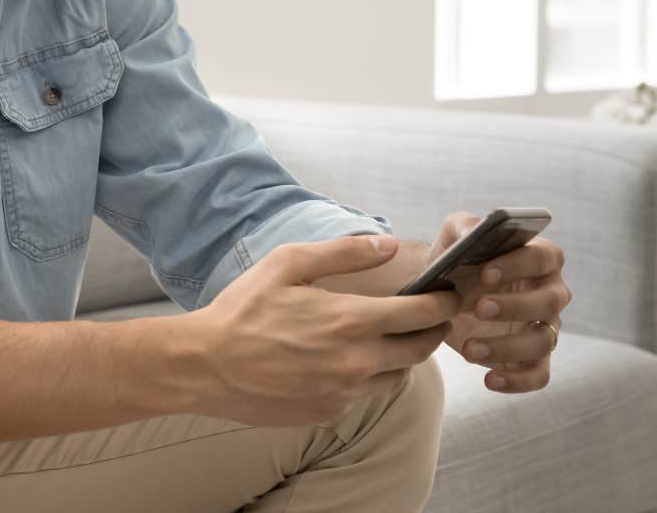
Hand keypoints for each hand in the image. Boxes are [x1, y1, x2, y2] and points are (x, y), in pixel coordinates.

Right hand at [186, 234, 460, 426]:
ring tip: (389, 336)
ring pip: (397, 376)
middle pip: (421, 349)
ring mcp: (345, 392)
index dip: (445, 302)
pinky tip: (349, 359)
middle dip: (434, 330)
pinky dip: (369, 376)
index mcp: (351, 321)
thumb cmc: (244, 309)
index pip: (423, 314)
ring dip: (402, 356)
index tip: (450, 293)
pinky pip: (366, 394)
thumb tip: (388, 245)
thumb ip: (344, 252)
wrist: (206, 365)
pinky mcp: (329, 412)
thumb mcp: (289, 264)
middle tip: (432, 315)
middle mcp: (357, 362)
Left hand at [432, 211, 569, 393]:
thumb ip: (464, 226)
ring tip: (469, 348)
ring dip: (509, 347)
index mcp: (540, 258)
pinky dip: (518, 382)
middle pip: (551, 301)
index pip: (544, 257)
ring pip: (544, 341)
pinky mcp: (534, 358)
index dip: (519, 264)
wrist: (442, 295)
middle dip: (516, 306)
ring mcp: (545, 328)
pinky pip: (539, 375)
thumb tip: (472, 231)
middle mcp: (551, 293)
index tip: (486, 273)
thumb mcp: (455, 237)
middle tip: (479, 308)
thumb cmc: (459, 261)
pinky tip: (488, 380)